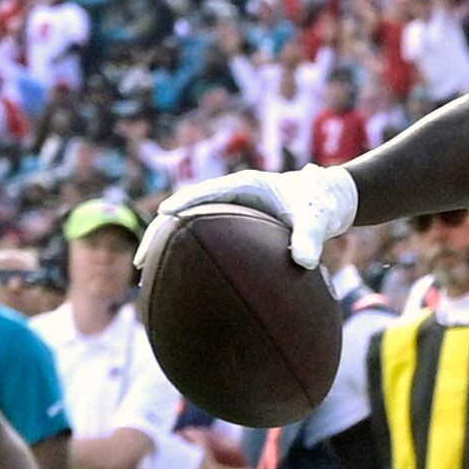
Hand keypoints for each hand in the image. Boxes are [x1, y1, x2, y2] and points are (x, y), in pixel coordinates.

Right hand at [137, 163, 358, 274]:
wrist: (329, 199)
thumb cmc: (321, 205)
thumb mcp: (317, 221)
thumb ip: (311, 240)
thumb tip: (304, 262)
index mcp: (245, 186)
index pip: (204, 193)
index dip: (182, 204)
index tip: (161, 216)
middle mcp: (231, 196)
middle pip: (184, 211)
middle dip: (160, 233)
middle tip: (140, 261)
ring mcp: (229, 210)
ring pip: (189, 226)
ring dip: (166, 246)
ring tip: (146, 275)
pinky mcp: (232, 225)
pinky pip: (204, 238)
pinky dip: (188, 255)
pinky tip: (179, 282)